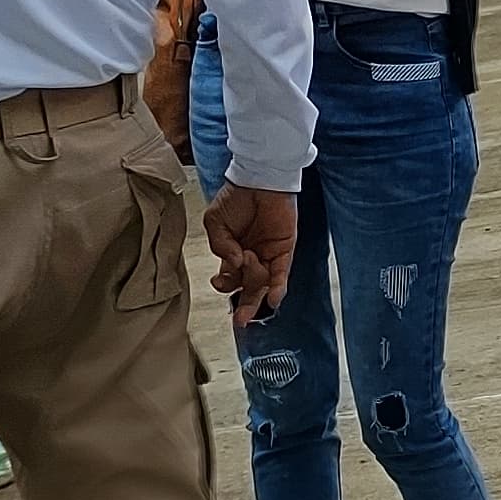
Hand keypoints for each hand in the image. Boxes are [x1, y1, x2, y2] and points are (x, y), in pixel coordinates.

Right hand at [205, 183, 297, 324]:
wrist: (258, 179)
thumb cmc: (236, 197)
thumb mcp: (215, 221)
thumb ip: (220, 245)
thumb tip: (233, 263)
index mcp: (232, 252)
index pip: (229, 278)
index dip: (224, 284)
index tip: (219, 281)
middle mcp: (251, 257)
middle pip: (247, 288)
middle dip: (243, 305)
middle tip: (238, 320)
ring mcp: (268, 256)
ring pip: (262, 283)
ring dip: (255, 294)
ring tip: (247, 300)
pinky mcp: (285, 250)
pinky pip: (282, 274)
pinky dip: (278, 288)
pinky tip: (273, 300)